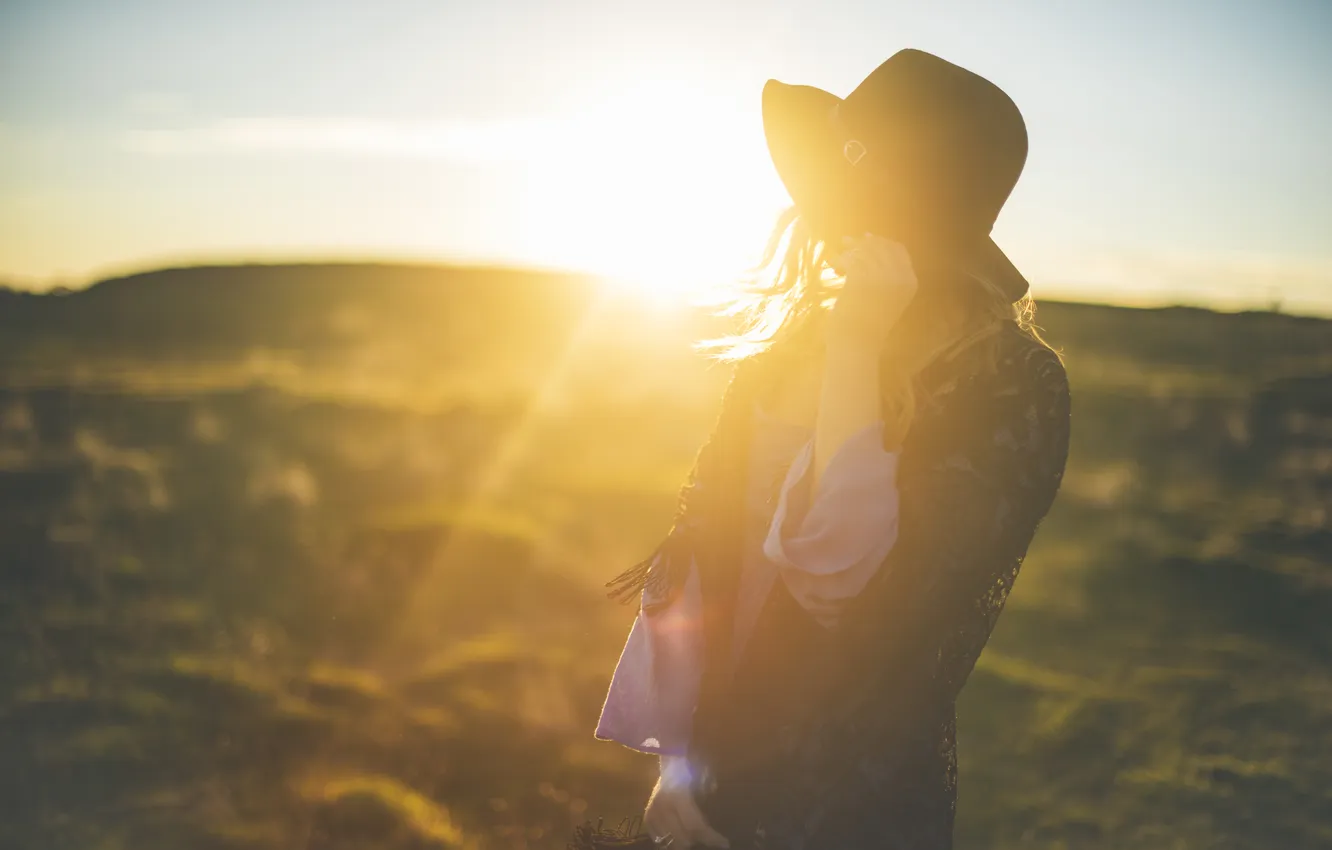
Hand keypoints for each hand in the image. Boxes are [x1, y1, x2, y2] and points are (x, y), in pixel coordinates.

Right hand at [643, 759, 728, 848]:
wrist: (670, 760)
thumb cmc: (691, 766)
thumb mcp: (705, 775)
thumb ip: (710, 789)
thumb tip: (717, 801)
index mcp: (677, 797)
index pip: (695, 826)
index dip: (711, 838)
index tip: (724, 843)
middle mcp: (662, 808)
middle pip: (684, 839)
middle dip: (699, 841)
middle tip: (708, 837)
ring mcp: (652, 814)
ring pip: (670, 842)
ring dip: (685, 842)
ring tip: (695, 837)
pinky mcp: (647, 818)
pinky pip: (659, 839)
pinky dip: (671, 839)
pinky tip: (680, 834)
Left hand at [826, 233, 917, 350]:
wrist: (858, 345)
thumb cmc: (869, 325)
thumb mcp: (886, 299)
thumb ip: (887, 278)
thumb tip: (872, 249)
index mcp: (910, 282)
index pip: (899, 250)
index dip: (883, 242)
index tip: (867, 239)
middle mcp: (900, 278)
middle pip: (882, 246)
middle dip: (863, 242)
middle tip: (846, 241)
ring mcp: (881, 278)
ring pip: (864, 251)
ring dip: (848, 250)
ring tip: (837, 254)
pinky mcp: (861, 280)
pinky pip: (850, 259)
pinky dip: (839, 259)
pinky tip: (833, 264)